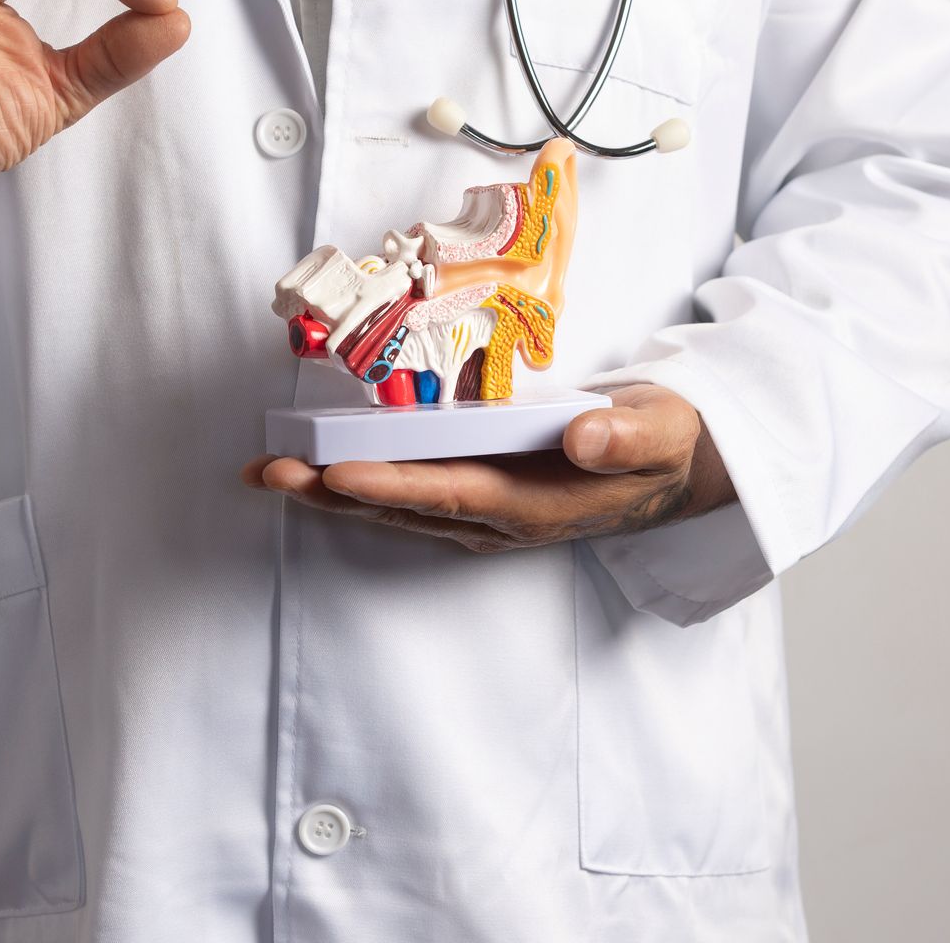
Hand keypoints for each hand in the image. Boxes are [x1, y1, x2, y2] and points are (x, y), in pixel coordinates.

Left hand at [241, 385, 736, 552]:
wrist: (678, 470)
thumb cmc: (665, 442)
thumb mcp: (661, 432)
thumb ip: (627, 437)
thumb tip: (586, 438)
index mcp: (541, 504)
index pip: (454, 494)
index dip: (395, 487)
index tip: (340, 475)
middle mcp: (504, 518)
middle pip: (409, 508)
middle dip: (336, 493)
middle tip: (272, 474)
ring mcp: (490, 514)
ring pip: (401, 507)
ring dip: (334, 493)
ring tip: (272, 474)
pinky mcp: (484, 498)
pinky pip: (412, 496)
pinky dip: (363, 486)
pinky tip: (322, 474)